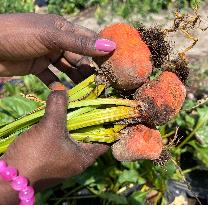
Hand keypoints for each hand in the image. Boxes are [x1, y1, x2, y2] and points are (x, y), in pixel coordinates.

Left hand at [0, 13, 115, 84]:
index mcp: (63, 28)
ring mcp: (47, 54)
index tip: (115, 65)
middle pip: (79, 57)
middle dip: (90, 70)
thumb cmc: (18, 34)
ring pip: (67, 69)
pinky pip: (52, 78)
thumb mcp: (51, 37)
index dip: (102, 50)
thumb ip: (79, 44)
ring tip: (88, 92)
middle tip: (102, 84)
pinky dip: (58, 86)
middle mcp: (57, 41)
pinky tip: (65, 94)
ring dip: (77, 79)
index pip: (88, 40)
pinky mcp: (36, 67)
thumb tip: (109, 46)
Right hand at [0, 84, 107, 203]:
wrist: (9, 178)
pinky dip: (60, 130)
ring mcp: (64, 161)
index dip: (108, 123)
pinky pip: (61, 141)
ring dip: (72, 123)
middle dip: (88, 119)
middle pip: (89, 136)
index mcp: (84, 157)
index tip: (106, 108)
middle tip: (87, 103)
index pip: (105, 139)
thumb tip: (61, 87)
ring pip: (74, 138)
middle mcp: (77, 161)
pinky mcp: (51, 160)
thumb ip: (58, 105)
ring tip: (72, 107)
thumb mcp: (50, 127)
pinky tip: (56, 118)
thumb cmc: (36, 155)